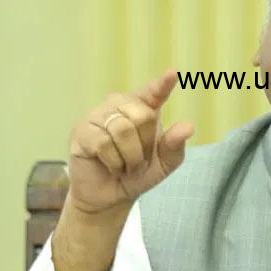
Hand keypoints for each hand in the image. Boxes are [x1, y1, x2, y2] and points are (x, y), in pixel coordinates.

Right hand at [67, 69, 193, 213]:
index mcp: (142, 107)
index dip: (162, 84)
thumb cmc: (139, 173)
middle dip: (145, 145)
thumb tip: (188, 127)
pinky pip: (103, 143)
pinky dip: (114, 162)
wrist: (111, 195)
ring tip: (125, 165)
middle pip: (142, 116)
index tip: (172, 74)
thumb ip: (175, 145)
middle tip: (138, 159)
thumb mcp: (164, 163)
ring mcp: (97, 116)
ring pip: (122, 130)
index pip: (153, 92)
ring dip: (130, 157)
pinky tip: (111, 166)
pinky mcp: (81, 131)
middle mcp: (119, 105)